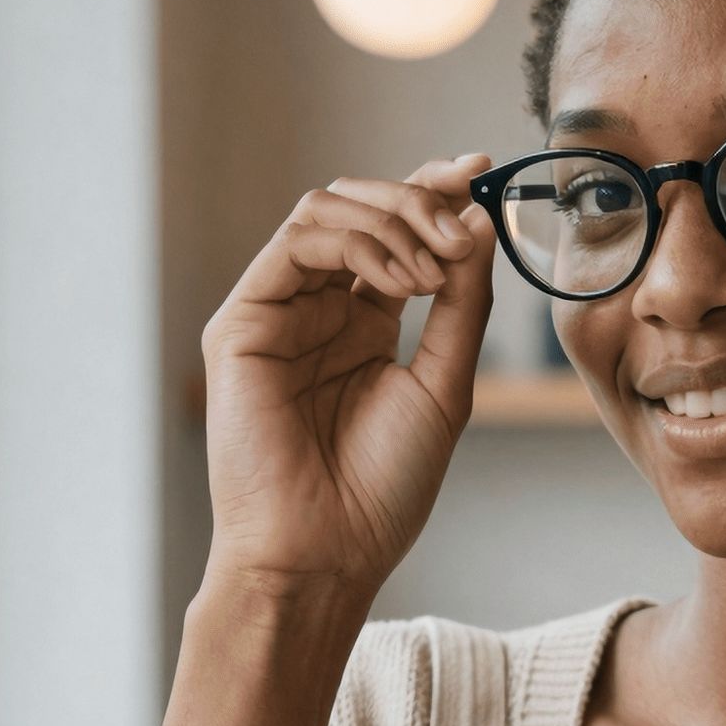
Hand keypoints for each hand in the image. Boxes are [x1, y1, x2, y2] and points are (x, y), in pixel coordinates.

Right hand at [200, 155, 498, 599]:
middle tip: (464, 228)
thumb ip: (460, 304)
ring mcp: (278, 311)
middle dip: (420, 201)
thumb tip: (477, 220)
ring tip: (433, 266)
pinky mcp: (242, 321)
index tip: (482, 171)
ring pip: (326, 209)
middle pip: (362, 208)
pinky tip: (396, 278)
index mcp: (362, 325)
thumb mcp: (443, 387)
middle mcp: (318, 309)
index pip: (395, 232)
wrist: (325, 554)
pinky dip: (355, 240)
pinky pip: (296, 242)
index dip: (435, 192)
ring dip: (392, 220)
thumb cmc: (380, 492)